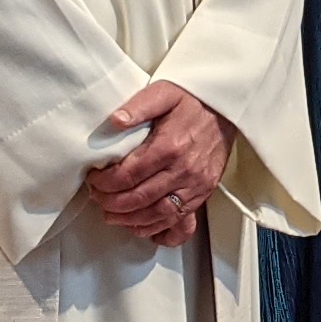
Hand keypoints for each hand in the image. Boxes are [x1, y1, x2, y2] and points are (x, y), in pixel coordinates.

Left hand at [85, 79, 231, 247]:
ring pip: (158, 214)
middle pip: (140, 198)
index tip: (94, 180)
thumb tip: (115, 121)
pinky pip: (180, 220)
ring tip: (112, 215)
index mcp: (169, 147)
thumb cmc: (192, 101)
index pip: (128, 175)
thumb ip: (138, 106)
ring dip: (131, 220)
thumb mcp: (163, 92)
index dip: (105, 183)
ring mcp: (196, 185)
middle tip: (97, 198)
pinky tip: (142, 227)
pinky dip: (158, 229)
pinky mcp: (204, 193)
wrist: (226, 109)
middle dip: (112, 203)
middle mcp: (184, 170)